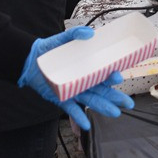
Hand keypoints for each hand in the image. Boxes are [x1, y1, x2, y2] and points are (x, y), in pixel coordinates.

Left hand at [17, 27, 134, 130]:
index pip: (103, 74)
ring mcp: (73, 90)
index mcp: (87, 67)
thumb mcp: (62, 39)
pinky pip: (71, 109)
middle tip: (128, 103)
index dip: (111, 77)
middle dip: (115, 97)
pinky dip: (79, 117)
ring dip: (103, 107)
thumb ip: (75, 34)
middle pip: (102, 91)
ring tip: (115, 113)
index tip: (117, 77)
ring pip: (91, 101)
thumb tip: (89, 32)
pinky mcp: (61, 98)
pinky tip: (87, 125)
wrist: (29, 59)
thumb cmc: (49, 50)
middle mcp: (83, 80)